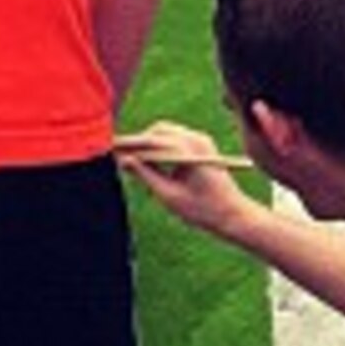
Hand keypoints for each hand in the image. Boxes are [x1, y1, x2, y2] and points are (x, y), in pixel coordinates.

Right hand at [117, 118, 262, 237]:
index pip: (151, 141)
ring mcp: (202, 140)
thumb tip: (124, 161)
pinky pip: (176, 138)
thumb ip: (146, 175)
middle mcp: (197, 139)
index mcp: (188, 151)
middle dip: (138, 142)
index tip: (110, 147)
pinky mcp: (203, 145)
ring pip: (166, 133)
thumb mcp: (168, 195)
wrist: (233, 213)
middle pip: (158, 132)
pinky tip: (150, 161)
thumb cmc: (202, 210)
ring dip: (149, 144)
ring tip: (132, 160)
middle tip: (119, 155)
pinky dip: (161, 146)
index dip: (129, 144)